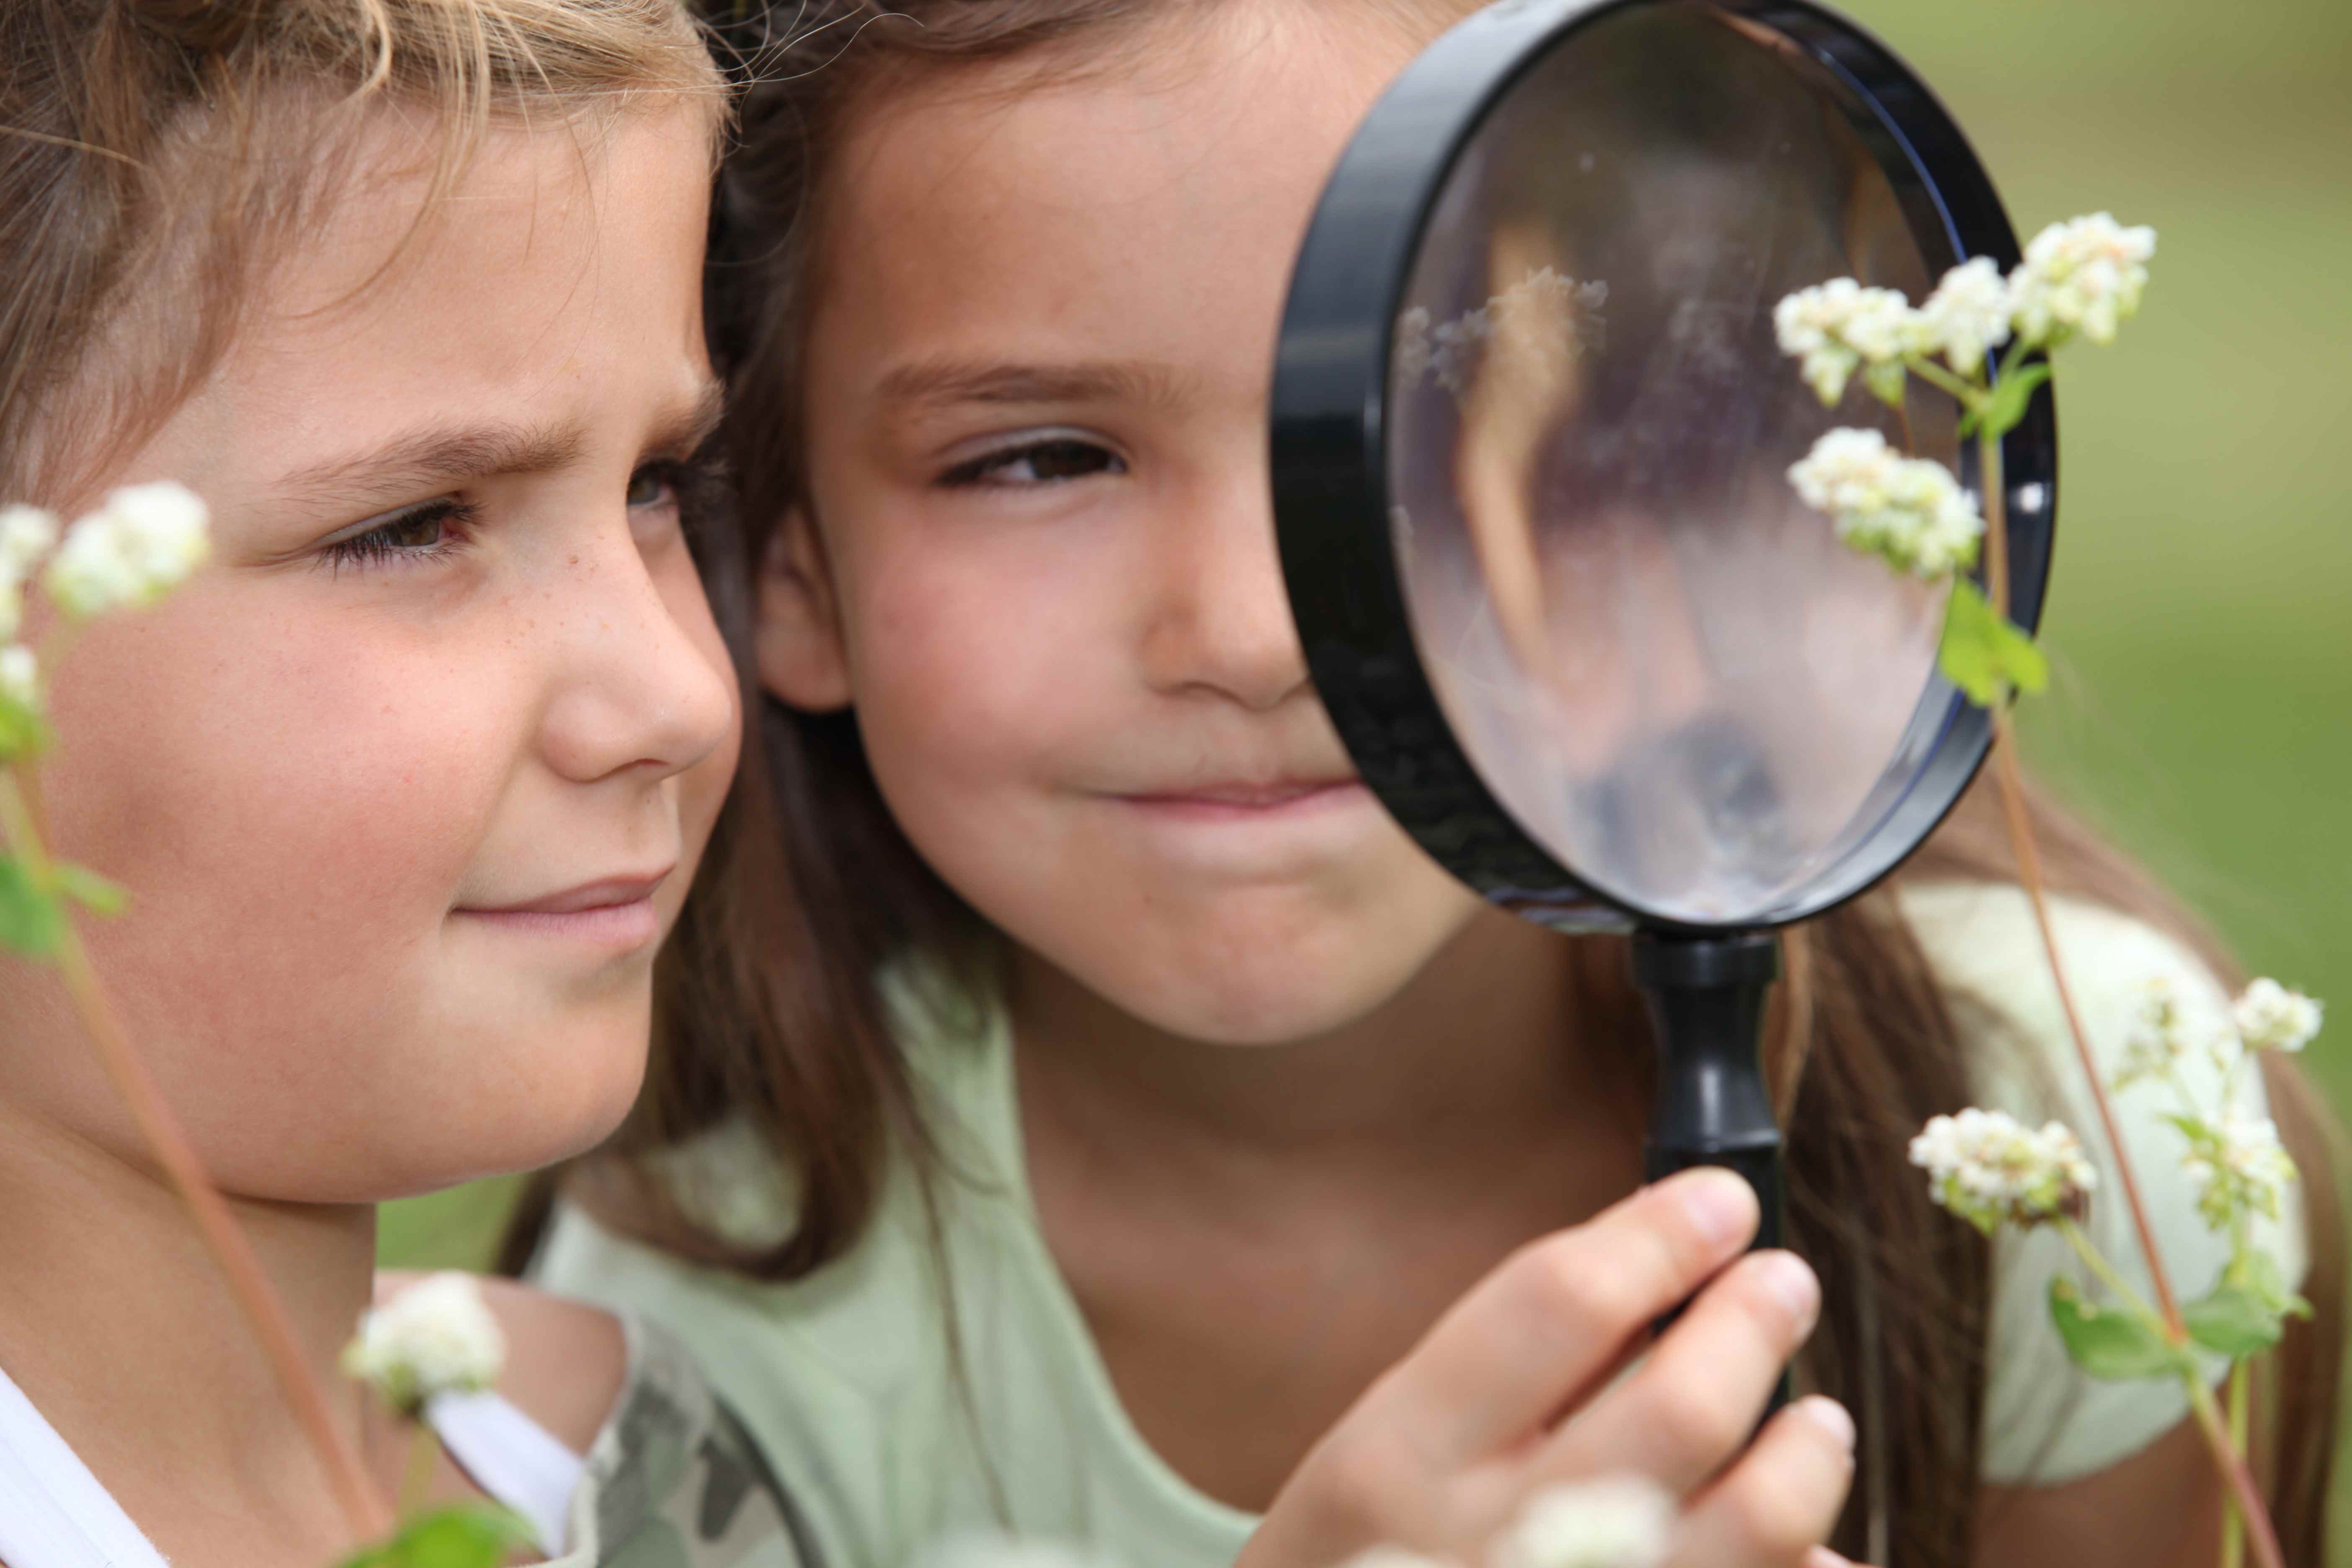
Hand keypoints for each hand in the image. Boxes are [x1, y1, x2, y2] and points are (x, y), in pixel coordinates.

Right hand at [1238, 1169, 1855, 1567]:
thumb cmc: (1374, 1559)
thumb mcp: (1388, 1452)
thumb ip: (1505, 1372)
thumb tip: (1664, 1268)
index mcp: (1402, 1458)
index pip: (1559, 1304)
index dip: (1660, 1237)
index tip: (1720, 1200)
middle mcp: (1485, 1547)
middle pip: (1677, 1408)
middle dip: (1752, 1325)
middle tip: (1783, 1284)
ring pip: (1754, 1521)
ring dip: (1805, 1452)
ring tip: (1816, 1420)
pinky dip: (1804, 1564)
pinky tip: (1801, 1544)